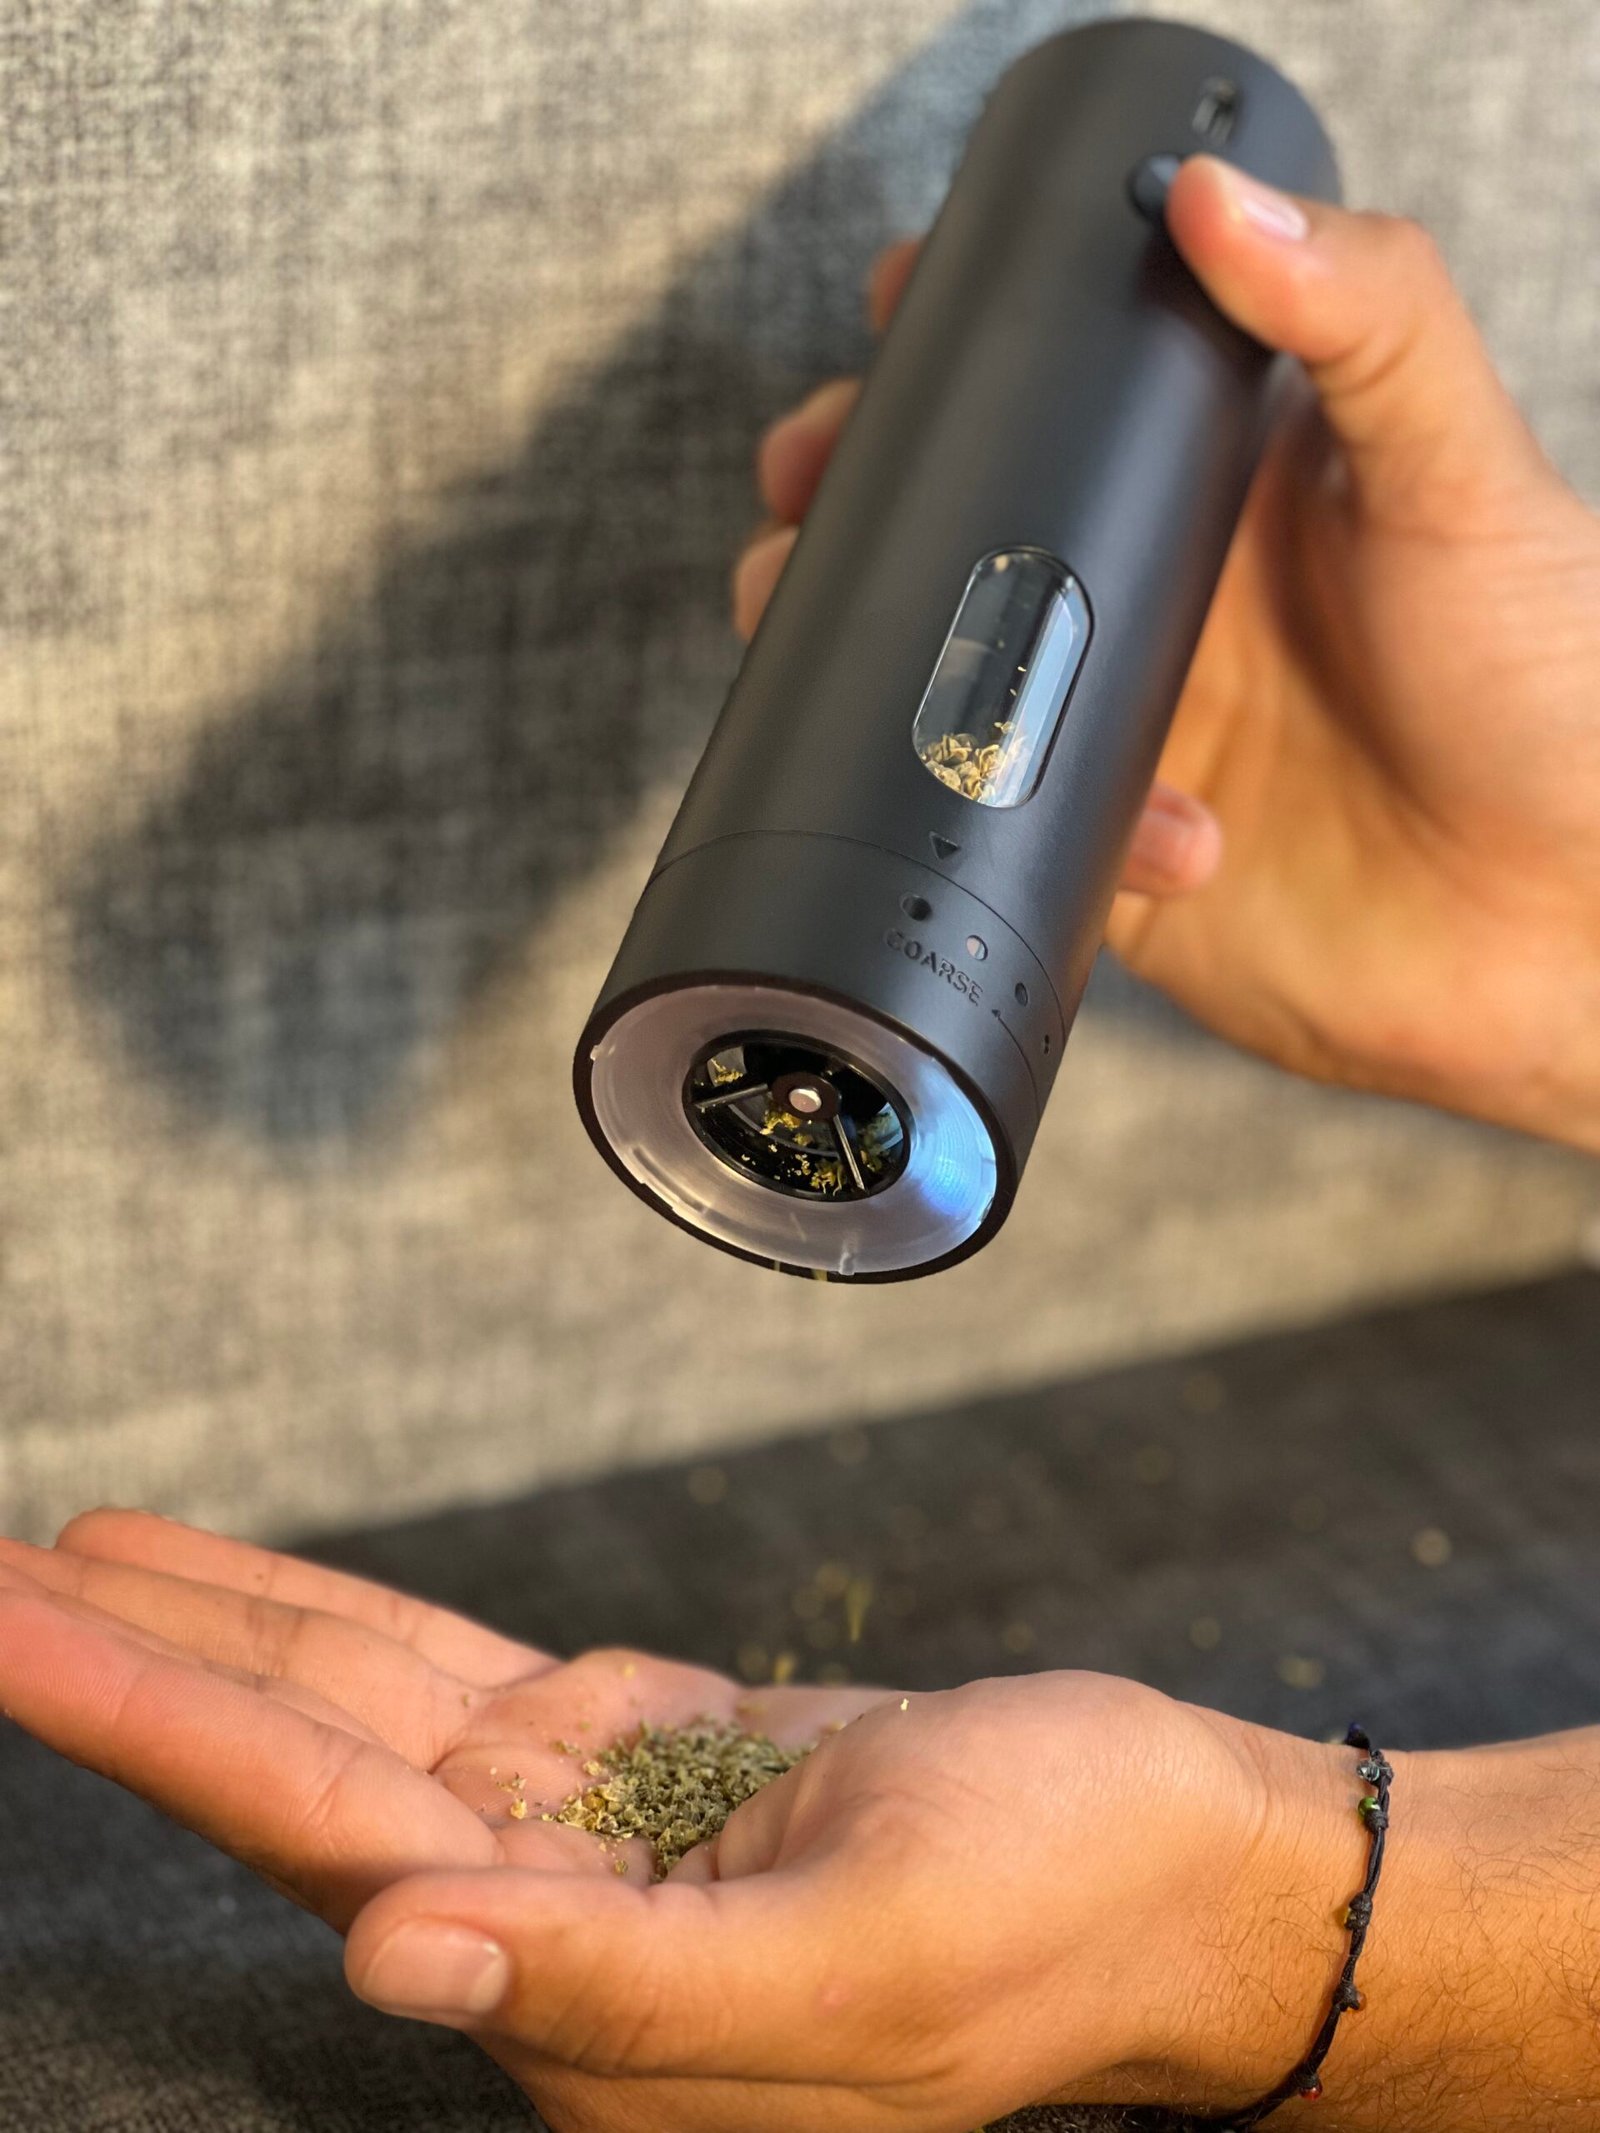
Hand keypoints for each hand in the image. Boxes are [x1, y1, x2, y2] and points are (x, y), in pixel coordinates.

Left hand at [0, 1510, 1363, 2130]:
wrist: (1175, 1860)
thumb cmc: (1060, 1915)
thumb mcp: (866, 1969)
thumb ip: (616, 1983)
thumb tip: (383, 1953)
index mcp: (575, 1997)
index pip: (307, 1830)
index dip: (144, 1717)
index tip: (13, 1624)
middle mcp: (542, 1921)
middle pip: (288, 1761)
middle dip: (125, 1663)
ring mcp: (582, 1830)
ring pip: (357, 1700)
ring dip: (212, 1626)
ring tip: (67, 1554)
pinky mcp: (634, 1760)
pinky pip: (453, 1673)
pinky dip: (345, 1623)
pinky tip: (256, 1594)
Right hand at [736, 159, 1599, 1151]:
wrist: (1559, 930)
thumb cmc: (1555, 694)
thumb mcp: (1468, 475)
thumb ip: (1363, 318)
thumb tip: (1214, 199)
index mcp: (1222, 489)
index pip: (1060, 390)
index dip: (957, 350)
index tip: (891, 310)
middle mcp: (1153, 599)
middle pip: (949, 529)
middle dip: (849, 501)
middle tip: (810, 485)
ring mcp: (1119, 723)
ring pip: (932, 677)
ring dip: (865, 661)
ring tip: (858, 649)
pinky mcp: (1103, 845)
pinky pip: (999, 824)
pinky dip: (1022, 824)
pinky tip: (1155, 834)